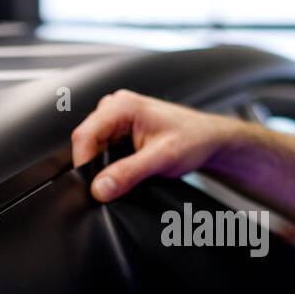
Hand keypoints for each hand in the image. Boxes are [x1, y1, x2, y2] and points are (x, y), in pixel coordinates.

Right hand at [70, 89, 241, 201]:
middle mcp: (115, 106)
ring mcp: (116, 118)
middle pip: (86, 142)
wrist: (210, 139)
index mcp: (122, 105)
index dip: (84, 164)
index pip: (84, 135)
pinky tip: (125, 171)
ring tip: (125, 176)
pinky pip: (103, 150)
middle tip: (111, 187)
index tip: (92, 188)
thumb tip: (100, 188)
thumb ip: (128, 173)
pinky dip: (110, 165)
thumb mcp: (161, 158)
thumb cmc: (194, 138)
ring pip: (93, 148)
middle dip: (94, 167)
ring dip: (102, 166)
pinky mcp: (120, 130)